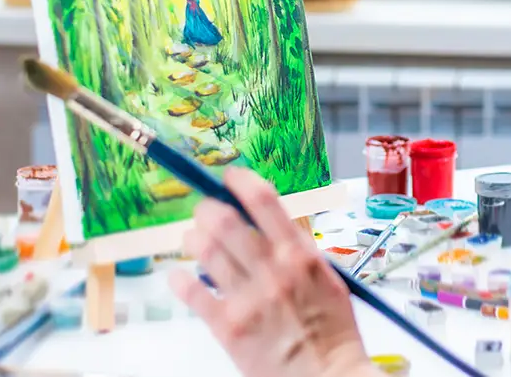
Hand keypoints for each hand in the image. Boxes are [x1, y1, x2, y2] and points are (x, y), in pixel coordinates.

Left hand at [169, 169, 371, 376]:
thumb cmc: (332, 332)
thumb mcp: (328, 279)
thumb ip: (300, 251)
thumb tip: (268, 225)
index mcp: (300, 255)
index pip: (264, 201)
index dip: (241, 182)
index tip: (230, 176)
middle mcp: (273, 271)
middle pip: (225, 221)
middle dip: (207, 208)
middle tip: (203, 210)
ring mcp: (248, 299)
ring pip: (205, 252)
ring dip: (193, 239)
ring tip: (192, 239)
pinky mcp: (229, 328)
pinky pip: (193, 294)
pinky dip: (180, 280)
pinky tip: (178, 276)